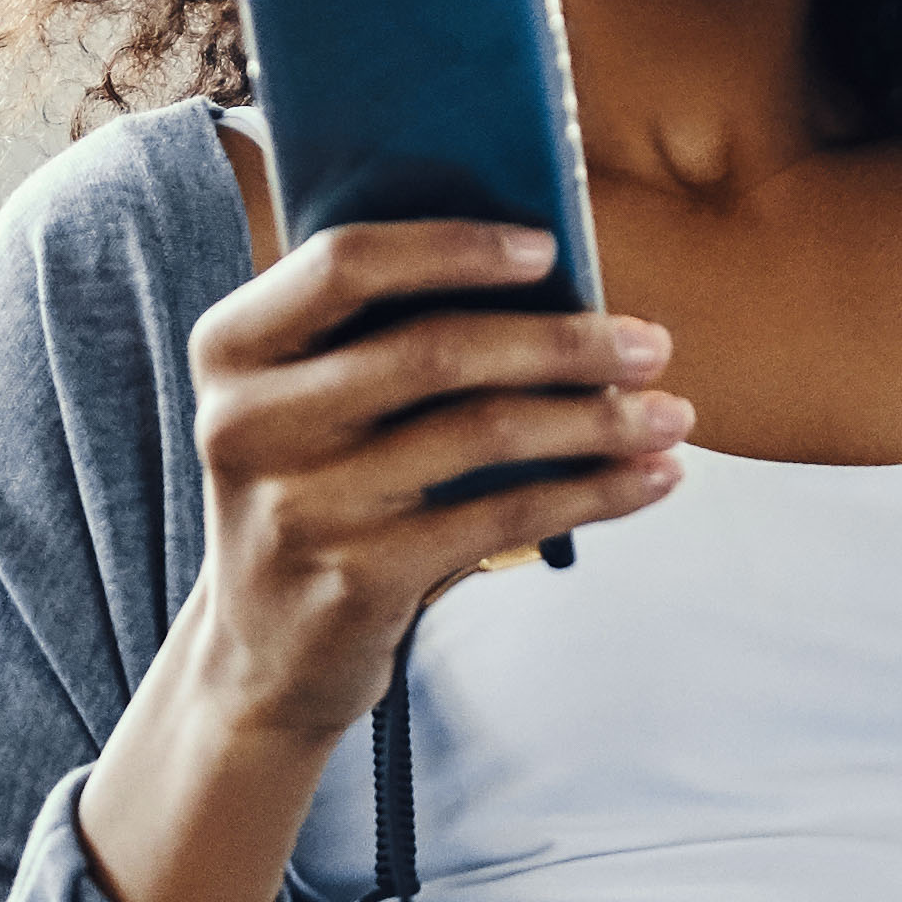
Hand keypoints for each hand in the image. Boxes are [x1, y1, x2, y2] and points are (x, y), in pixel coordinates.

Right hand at [81, 219, 688, 901]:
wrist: (264, 656)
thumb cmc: (320, 496)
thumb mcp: (312, 408)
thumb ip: (383, 339)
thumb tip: (557, 282)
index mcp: (232, 349)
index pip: (343, 263)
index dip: (452, 245)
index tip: (548, 248)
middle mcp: (249, 422)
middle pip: (434, 348)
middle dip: (563, 340)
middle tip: (650, 344)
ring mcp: (301, 505)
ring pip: (485, 431)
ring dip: (598, 419)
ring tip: (669, 414)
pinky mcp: (355, 579)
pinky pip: (503, 516)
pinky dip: (594, 492)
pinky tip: (649, 479)